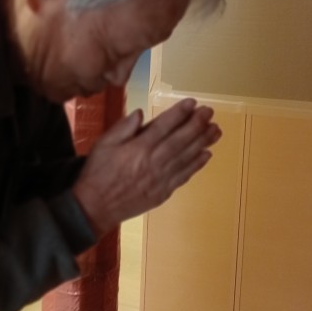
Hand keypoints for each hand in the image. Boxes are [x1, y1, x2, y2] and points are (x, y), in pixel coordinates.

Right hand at [72, 98, 220, 240]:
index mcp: (138, 148)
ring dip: (203, 142)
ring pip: (186, 157)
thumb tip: (141, 113)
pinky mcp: (163, 192)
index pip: (163, 126)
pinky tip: (207, 155)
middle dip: (197, 124)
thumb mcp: (103, 144)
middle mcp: (153, 161)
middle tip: (210, 113)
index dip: (179, 113)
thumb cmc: (97, 173)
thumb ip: (123, 128)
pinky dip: (197, 165)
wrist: (95, 207)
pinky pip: (184, 176)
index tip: (193, 103)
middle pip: (180, 140)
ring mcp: (160, 178)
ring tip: (216, 130)